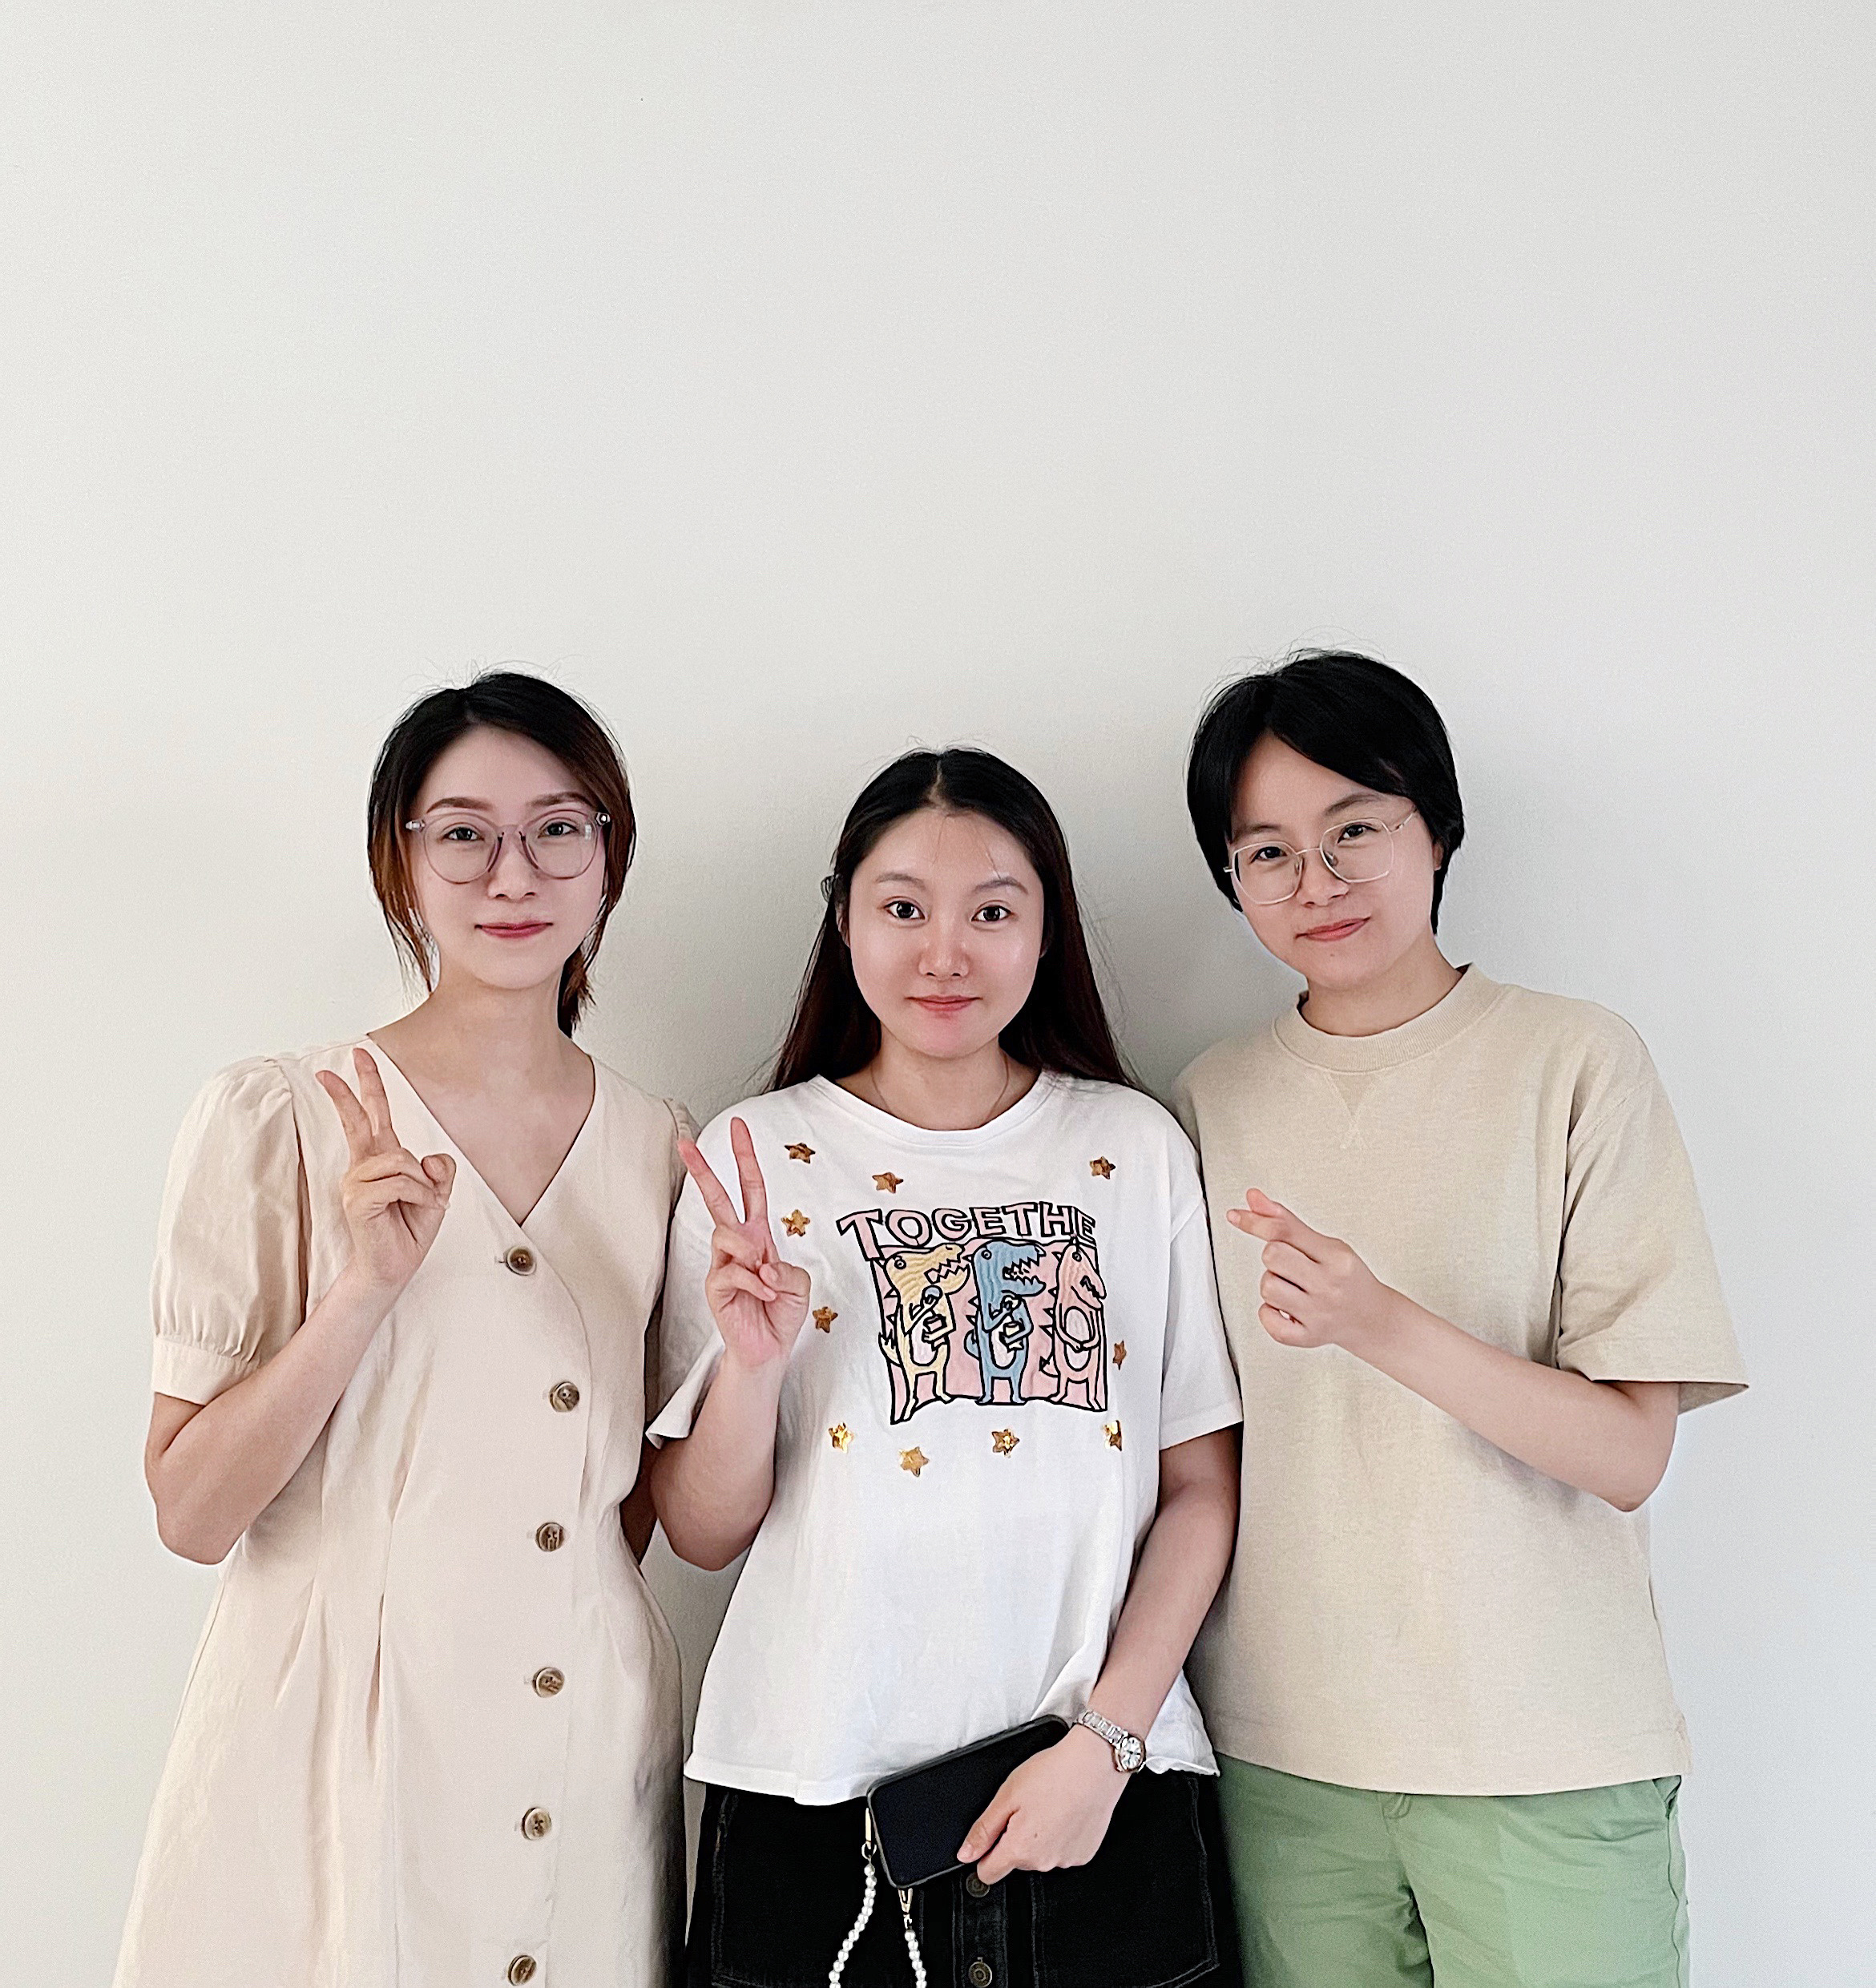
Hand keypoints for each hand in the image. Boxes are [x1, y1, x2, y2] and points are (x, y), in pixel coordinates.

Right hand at [315, 1049, 455, 1295]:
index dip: (368, 1083)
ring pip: (402, 1159)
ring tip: (422, 1204)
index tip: (357, 1055)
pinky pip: (402, 1182)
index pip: (374, 1114)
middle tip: (325, 1069)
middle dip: (348, 1090)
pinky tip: (416, 1209)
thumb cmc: (409, 1230)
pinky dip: (420, 1195)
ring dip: (424, 1183)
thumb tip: (430, 1158)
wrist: (393, 1267)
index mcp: (381, 1158)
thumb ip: (439, 1170)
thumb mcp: (436, 1193)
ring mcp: (356, 1181)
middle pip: (358, 1119)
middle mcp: (364, 1165)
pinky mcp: (357, 1199)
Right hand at [679, 1119, 811, 1373]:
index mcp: (759, 1234)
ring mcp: (723, 1264)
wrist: (769, 1349)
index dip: (745, 1157)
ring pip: (727, 1234)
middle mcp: (738, 1245)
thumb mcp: (800, 1283)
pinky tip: (765, 1295)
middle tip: (685, 1143)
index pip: (750, 1188)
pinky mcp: (715, 1287)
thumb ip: (786, 1266)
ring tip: (766, 1276)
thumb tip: (760, 1260)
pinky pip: (734, 1271)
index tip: (738, 1126)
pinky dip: (756, 1283)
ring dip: (751, 1251)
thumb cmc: (782, 1312)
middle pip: (717, 1199)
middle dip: (703, 1170)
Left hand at [957, 1727, 1127, 1884]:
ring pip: (1040, 1856)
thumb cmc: (1053, 1774)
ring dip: (1040, 1837)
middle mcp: (1043, 1862)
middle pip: (1016, 1860)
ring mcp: (1066, 1860)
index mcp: (1020, 1849)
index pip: (988, 1873)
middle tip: (1026, 1807)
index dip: (983, 1855)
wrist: (1094, 1765)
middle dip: (1015, 1838)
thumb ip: (983, 1829)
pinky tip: (1065, 1813)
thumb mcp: (1007, 1795)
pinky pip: (1063, 1851)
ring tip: (1049, 1805)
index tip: (990, 1839)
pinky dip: (1061, 1836)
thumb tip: (966, 1854)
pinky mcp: (1084, 1854)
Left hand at [1227, 1188, 1398, 1353]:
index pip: (1284, 1231)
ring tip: (1292, 1286)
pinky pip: (1267, 1318)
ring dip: (1272, 1283)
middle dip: (1273, 1257)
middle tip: (1291, 1266)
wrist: (1371, 1318)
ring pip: (1267, 1286)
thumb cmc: (1346, 1277)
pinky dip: (1269, 1312)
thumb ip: (1287, 1223)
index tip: (1236, 1215)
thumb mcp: (1325, 1244)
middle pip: (1272, 1256)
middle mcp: (1328, 1285)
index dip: (1255, 1221)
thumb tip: (1253, 1198)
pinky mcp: (1307, 1337)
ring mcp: (1318, 1314)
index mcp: (1336, 1256)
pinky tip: (1286, 1307)